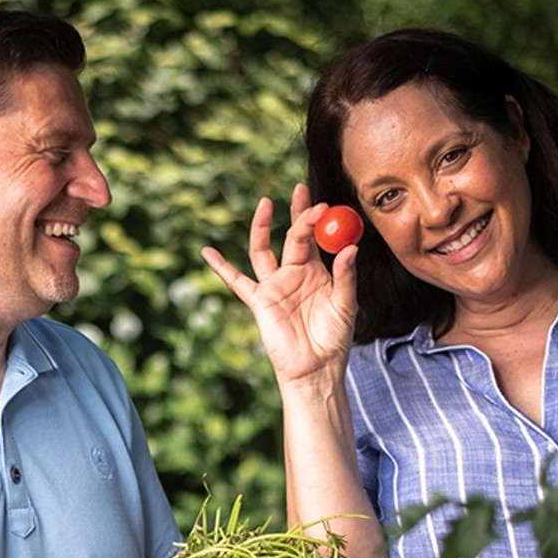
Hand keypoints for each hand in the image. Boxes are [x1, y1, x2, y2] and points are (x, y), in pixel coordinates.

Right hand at [201, 184, 358, 383]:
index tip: (322, 204)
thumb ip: (345, 275)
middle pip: (291, 236)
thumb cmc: (334, 339)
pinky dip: (221, 267)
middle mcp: (294, 274)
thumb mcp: (346, 304)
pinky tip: (207, 252)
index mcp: (317, 272)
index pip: (315, 237)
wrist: (316, 368)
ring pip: (263, 251)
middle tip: (300, 189)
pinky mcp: (259, 301)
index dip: (317, 220)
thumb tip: (350, 248)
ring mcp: (274, 286)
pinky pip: (236, 281)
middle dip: (296, 213)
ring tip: (264, 203)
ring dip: (261, 227)